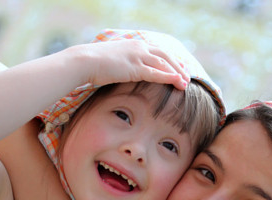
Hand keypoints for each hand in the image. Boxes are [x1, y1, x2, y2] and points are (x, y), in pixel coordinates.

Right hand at [73, 39, 190, 90]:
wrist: (84, 61)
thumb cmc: (94, 63)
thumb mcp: (113, 60)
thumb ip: (124, 62)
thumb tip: (125, 70)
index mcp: (134, 44)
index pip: (158, 50)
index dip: (171, 58)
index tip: (180, 66)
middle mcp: (139, 47)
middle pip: (165, 55)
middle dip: (178, 66)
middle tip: (187, 76)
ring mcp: (137, 56)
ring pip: (164, 64)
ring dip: (177, 73)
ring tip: (185, 83)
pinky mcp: (134, 68)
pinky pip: (156, 73)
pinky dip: (169, 77)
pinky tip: (177, 82)